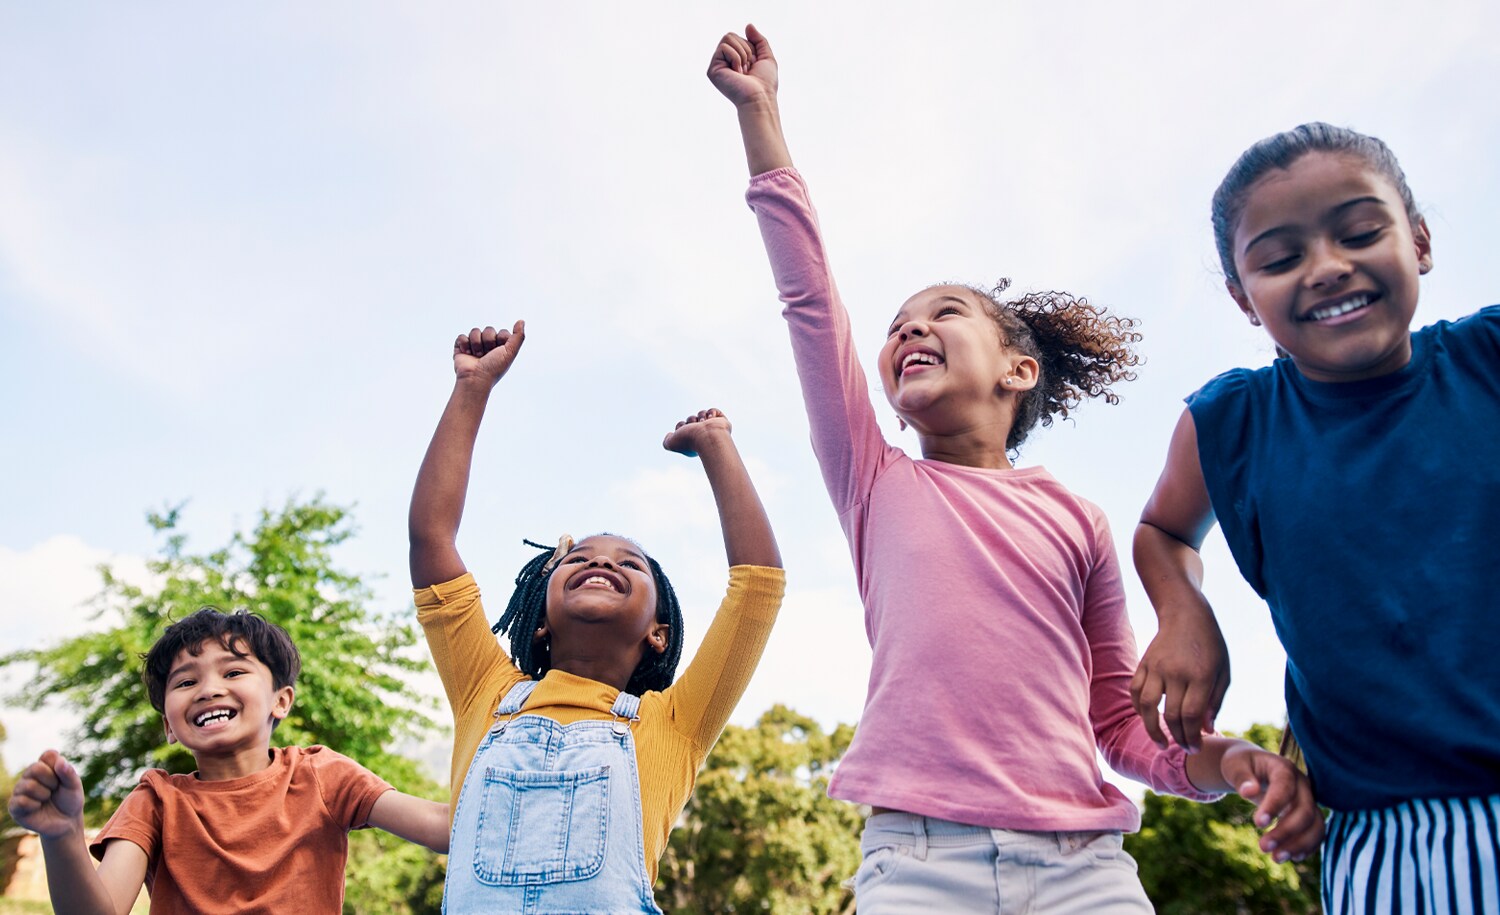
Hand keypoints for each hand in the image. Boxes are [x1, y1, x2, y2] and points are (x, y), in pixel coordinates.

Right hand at [8, 750, 85, 840]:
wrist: (66, 823)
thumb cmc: (70, 801)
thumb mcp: (75, 787)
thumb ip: (69, 773)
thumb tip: (60, 761)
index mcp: (45, 766)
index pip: (48, 755)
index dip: (58, 767)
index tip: (62, 778)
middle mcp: (29, 775)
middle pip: (35, 768)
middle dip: (51, 781)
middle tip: (54, 790)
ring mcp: (20, 790)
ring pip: (28, 785)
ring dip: (44, 795)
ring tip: (46, 800)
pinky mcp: (14, 806)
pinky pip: (21, 801)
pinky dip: (35, 805)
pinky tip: (38, 808)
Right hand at [453, 321, 524, 384]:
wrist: (475, 378)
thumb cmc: (494, 368)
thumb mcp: (511, 352)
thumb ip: (519, 336)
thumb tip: (521, 321)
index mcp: (500, 348)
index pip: (502, 332)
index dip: (500, 340)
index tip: (499, 352)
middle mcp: (488, 347)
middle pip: (489, 330)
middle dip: (488, 341)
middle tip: (486, 355)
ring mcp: (474, 346)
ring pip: (475, 331)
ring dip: (476, 343)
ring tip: (477, 356)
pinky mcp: (461, 348)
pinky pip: (462, 336)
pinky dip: (464, 344)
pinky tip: (467, 354)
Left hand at [663, 408, 731, 457]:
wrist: (707, 437)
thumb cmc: (690, 440)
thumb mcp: (671, 443)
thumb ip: (666, 441)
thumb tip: (670, 435)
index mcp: (693, 441)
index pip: (682, 426)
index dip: (680, 426)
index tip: (683, 430)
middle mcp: (703, 435)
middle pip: (691, 419)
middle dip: (691, 420)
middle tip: (694, 427)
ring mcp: (713, 428)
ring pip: (702, 413)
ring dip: (701, 415)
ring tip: (704, 423)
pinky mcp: (722, 422)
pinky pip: (715, 411)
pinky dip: (712, 412)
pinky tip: (711, 419)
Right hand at [707, 24, 777, 106]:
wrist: (759, 98)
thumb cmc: (765, 83)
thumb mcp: (766, 57)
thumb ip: (758, 40)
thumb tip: (748, 25)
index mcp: (735, 59)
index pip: (739, 38)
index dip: (751, 48)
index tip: (753, 66)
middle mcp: (724, 62)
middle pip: (731, 35)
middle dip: (746, 49)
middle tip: (748, 69)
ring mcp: (717, 65)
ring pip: (727, 38)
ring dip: (742, 53)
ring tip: (743, 71)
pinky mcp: (712, 69)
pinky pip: (724, 47)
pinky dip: (736, 57)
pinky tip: (737, 73)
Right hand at [1131, 609, 1228, 750]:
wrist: (1186, 614)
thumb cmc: (1210, 646)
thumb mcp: (1224, 672)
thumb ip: (1215, 702)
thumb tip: (1206, 730)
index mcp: (1201, 675)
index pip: (1191, 715)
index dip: (1192, 737)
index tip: (1195, 748)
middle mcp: (1176, 673)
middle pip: (1171, 715)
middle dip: (1177, 738)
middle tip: (1184, 748)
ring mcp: (1156, 668)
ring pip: (1146, 706)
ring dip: (1152, 730)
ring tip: (1161, 743)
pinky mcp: (1144, 664)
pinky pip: (1135, 692)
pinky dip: (1139, 709)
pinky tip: (1147, 719)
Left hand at [1220, 743, 1323, 861]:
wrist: (1254, 767)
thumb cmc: (1242, 765)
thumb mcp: (1234, 765)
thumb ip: (1241, 777)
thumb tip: (1248, 792)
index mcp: (1283, 768)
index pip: (1284, 786)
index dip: (1274, 806)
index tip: (1257, 824)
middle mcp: (1302, 784)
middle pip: (1305, 810)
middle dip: (1286, 832)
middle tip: (1262, 847)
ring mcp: (1309, 799)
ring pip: (1316, 825)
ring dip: (1299, 844)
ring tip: (1276, 858)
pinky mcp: (1310, 814)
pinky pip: (1317, 833)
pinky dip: (1307, 846)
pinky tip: (1292, 857)